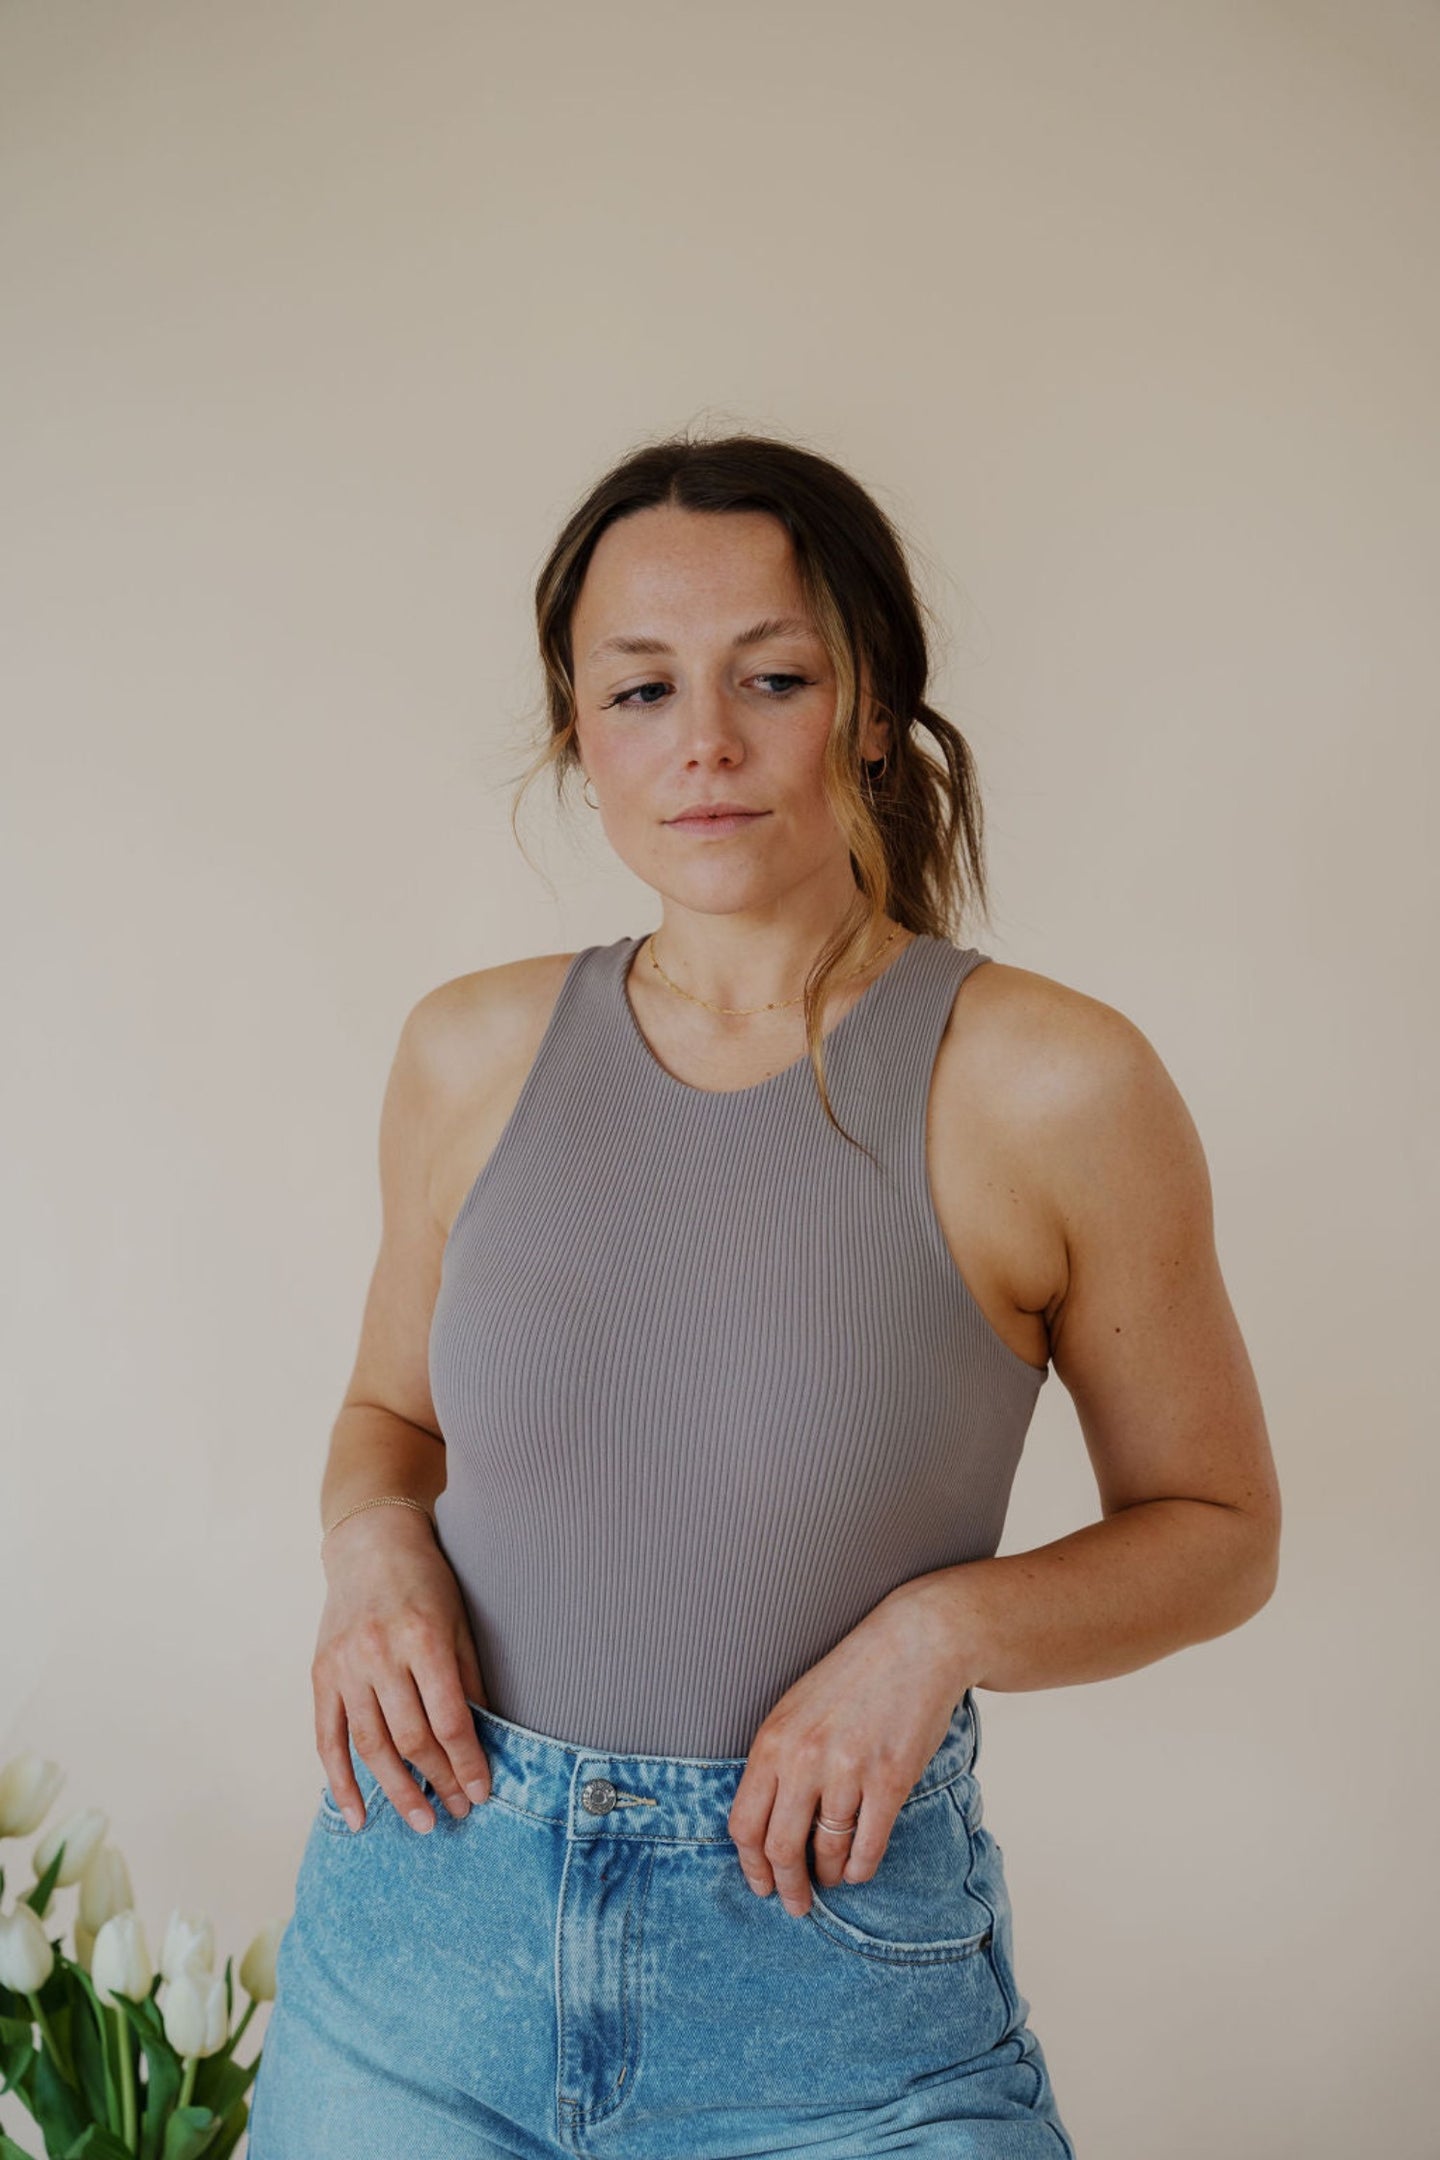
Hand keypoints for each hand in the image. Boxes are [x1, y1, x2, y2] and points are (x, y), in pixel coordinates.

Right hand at [312, 1508, 492, 1833]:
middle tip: (458, 1812)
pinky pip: (328, 1739)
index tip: (482, 1793)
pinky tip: (358, 1815)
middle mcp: (379, 1654)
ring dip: (397, 1792)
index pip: (449, 1719)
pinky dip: (341, 1782)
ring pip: (371, 1747)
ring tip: (422, 1823)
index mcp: (422, 1639)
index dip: (468, 1762)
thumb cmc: (426, 1581)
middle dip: (439, 1782)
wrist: (370, 1544)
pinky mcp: (321, 1675)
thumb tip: (486, 1739)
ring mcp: (345, 1667)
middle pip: (411, 1739)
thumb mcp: (459, 1620)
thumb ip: (470, 1678)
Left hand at [728, 1581, 968, 1916]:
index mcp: (772, 1741)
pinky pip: (868, 1847)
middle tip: (796, 1905)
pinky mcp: (890, 1780)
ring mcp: (848, 1771)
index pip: (745, 1825)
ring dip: (828, 1876)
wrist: (916, 1644)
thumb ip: (776, 1762)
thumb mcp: (795, 1708)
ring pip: (827, 1853)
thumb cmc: (852, 1677)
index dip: (750, 1866)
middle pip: (781, 1849)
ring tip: (832, 1879)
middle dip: (787, 1887)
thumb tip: (763, 1826)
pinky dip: (861, 1868)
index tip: (761, 1886)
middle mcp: (804, 1759)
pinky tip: (859, 1868)